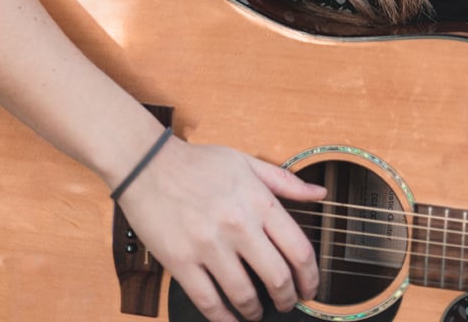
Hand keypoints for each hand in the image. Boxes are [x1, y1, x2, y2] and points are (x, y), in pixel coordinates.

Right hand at [117, 138, 325, 321]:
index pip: (299, 249)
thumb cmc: (198, 162)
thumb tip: (320, 194)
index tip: (310, 287)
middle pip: (278, 278)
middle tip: (286, 304)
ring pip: (245, 295)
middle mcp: (238, 225)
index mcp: (258, 201)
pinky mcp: (182, 262)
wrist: (147, 163)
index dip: (311, 276)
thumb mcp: (246, 162)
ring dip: (256, 312)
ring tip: (257, 312)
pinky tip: (230, 319)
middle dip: (287, 299)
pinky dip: (224, 318)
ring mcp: (209, 245)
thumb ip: (285, 181)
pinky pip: (209, 302)